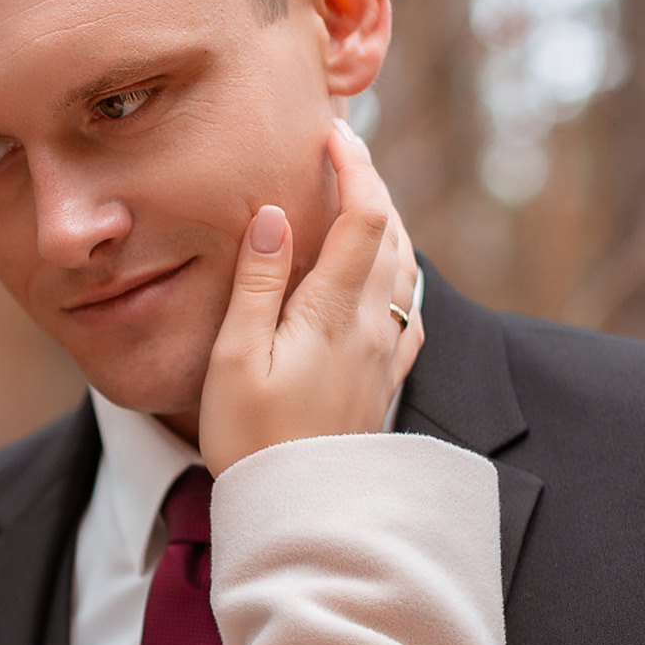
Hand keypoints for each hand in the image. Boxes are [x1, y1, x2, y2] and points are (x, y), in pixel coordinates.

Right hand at [199, 119, 422, 476]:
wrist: (303, 513)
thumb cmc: (253, 438)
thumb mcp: (236, 357)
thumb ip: (257, 282)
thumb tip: (272, 214)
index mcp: (335, 311)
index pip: (363, 215)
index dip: (354, 165)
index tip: (332, 131)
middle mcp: (374, 325)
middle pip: (392, 232)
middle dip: (371, 183)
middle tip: (341, 153)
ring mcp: (386, 353)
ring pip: (406, 267)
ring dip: (387, 223)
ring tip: (357, 199)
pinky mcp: (386, 379)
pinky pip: (408, 308)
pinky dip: (397, 270)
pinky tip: (382, 276)